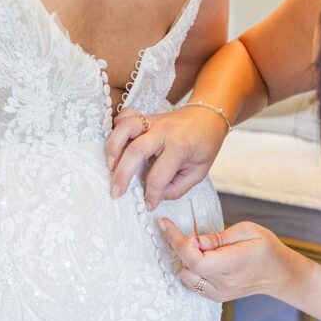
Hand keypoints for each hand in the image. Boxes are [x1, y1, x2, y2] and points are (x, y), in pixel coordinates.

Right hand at [106, 106, 228, 209]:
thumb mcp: (199, 170)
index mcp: (180, 147)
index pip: (158, 176)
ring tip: (110, 166)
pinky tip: (116, 143)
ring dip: (113, 147)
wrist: (209, 116)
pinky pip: (126, 116)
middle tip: (116, 192)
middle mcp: (164, 132)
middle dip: (122, 175)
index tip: (148, 204)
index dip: (151, 194)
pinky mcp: (147, 116)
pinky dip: (116, 127)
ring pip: (126, 128)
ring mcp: (154, 121)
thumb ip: (179, 187)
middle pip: (136, 151)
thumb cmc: (205, 144)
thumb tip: (157, 196)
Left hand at [158, 217, 299, 301]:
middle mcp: (224, 284)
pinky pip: (192, 283)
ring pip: (186, 277)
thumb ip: (218, 237)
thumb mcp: (248, 231)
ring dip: (184, 259)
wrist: (280, 274)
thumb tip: (195, 240)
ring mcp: (219, 293)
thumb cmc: (267, 249)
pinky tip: (200, 257)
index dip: (177, 242)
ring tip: (195, 245)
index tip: (166, 224)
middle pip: (186, 268)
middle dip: (178, 247)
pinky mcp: (216, 296)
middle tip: (181, 231)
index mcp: (233, 264)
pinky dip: (190, 269)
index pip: (195, 259)